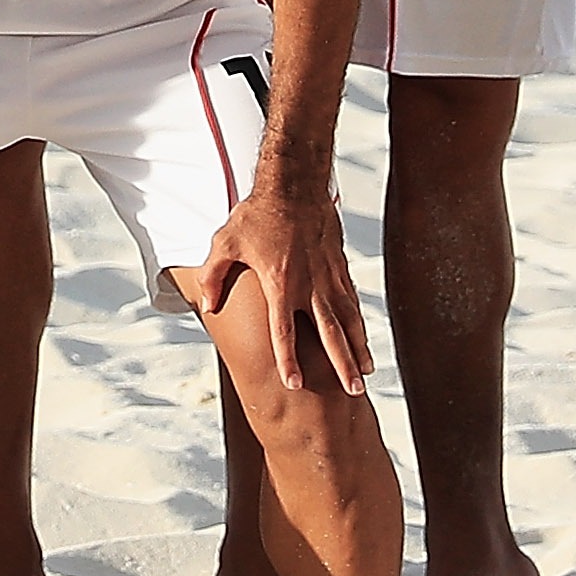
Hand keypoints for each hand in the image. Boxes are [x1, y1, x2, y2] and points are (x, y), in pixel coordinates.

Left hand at [183, 186, 373, 394]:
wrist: (294, 184)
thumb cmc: (256, 214)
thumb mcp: (225, 242)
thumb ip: (213, 276)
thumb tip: (208, 305)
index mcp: (280, 283)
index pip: (284, 332)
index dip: (288, 360)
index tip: (294, 384)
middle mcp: (309, 285)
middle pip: (329, 334)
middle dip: (342, 365)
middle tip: (353, 391)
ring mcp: (328, 277)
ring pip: (347, 321)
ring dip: (358, 349)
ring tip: (367, 375)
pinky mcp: (338, 268)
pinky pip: (351, 302)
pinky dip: (359, 324)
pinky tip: (363, 341)